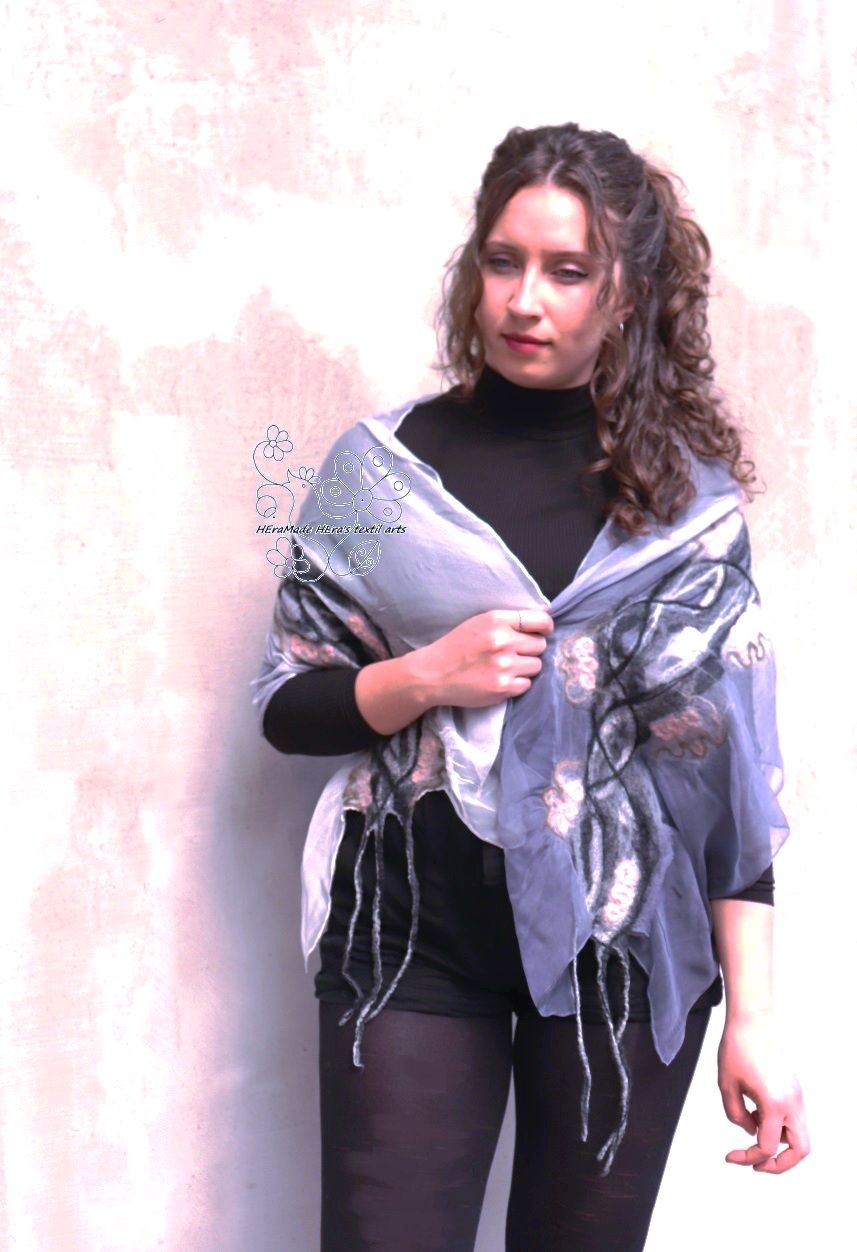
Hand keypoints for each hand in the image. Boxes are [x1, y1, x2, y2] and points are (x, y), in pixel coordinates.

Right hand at [418, 608, 553, 708]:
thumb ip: (508, 621)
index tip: (543, 632)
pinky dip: (517, 683)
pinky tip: (500, 679)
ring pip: (536, 666)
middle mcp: (503, 641)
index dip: (545, 627)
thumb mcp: (480, 622)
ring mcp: (504, 666)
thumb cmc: (457, 646)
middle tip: (513, 653)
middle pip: (540, 645)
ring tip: (505, 667)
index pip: (540, 620)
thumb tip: (543, 623)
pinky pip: (526, 684)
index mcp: (497, 621)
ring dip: (525, 667)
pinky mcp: (502, 687)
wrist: (433, 673)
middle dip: (530, 649)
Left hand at [716, 1015, 809, 1173]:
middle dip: (779, 1164)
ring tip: (752, 1125)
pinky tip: (757, 1112)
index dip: (748, 1158)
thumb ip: (736, 1115)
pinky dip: (779, 1126)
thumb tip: (750, 1131)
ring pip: (800, 1135)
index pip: (768, 1147)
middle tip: (756, 1163)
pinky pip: (793, 1118)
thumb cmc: (737, 1047)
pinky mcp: (795, 1088)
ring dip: (779, 1142)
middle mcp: (792, 1102)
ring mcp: (797, 1095)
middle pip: (800, 1150)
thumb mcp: (727, 1085)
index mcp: (775, 1103)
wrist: (753, 1019)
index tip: (731, 1156)